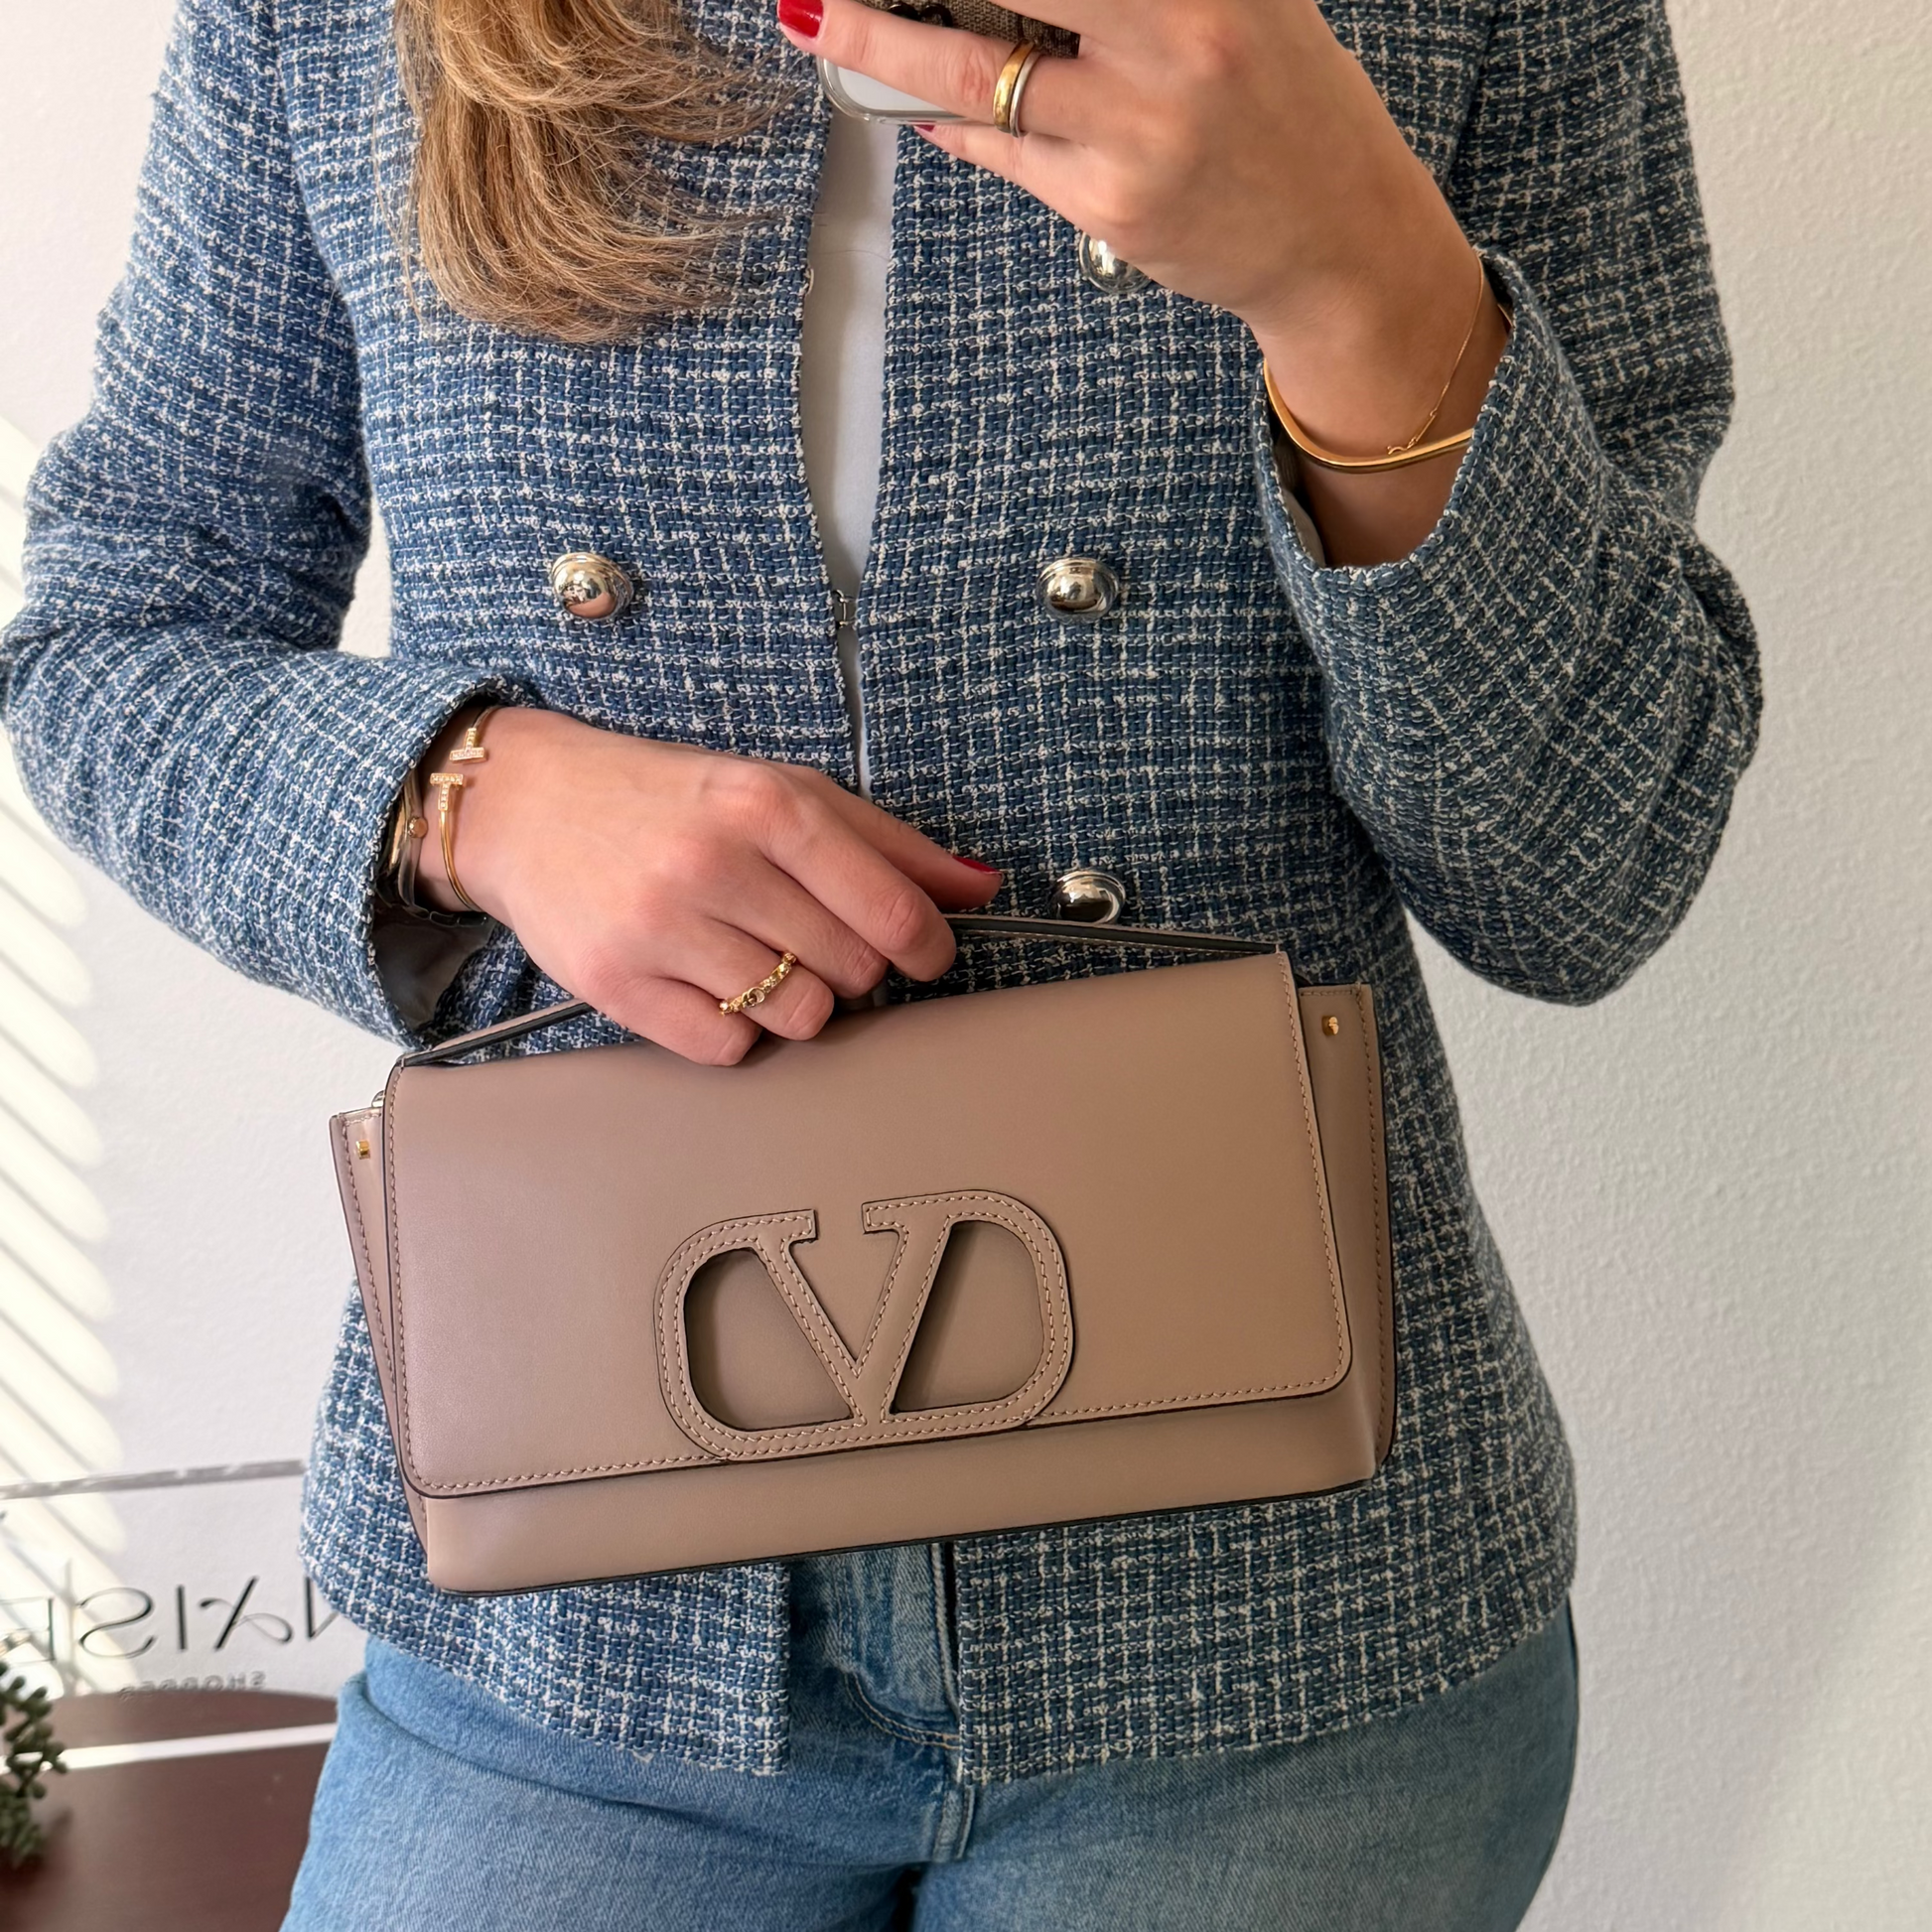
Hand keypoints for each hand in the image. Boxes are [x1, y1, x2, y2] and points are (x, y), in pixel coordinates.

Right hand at [417, 709, 1002, 1063]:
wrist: (526, 806)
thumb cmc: (673, 800)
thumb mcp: (781, 791)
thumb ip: (886, 842)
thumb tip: (980, 888)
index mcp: (768, 805)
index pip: (892, 909)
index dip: (927, 946)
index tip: (925, 953)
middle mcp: (715, 863)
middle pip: (852, 970)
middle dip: (851, 967)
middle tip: (812, 940)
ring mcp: (661, 927)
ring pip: (797, 1017)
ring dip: (796, 1002)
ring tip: (757, 959)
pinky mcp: (616, 984)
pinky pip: (726, 1048)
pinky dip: (734, 1030)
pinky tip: (708, 984)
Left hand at [782, 0, 1508, 560]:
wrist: (1342, 241)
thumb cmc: (1285, 106)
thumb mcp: (1236, 4)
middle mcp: (1173, 42)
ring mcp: (1136, 130)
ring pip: (972, 75)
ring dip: (884, 45)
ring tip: (823, 21)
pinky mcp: (1110, 204)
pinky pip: (1002, 152)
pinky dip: (952, 123)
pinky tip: (916, 105)